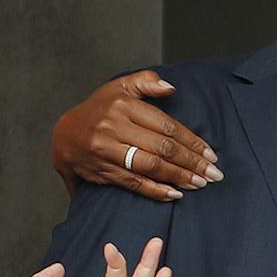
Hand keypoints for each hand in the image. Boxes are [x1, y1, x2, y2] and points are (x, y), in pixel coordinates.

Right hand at [50, 71, 220, 200]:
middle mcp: (114, 127)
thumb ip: (146, 82)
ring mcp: (107, 151)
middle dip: (191, 163)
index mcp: (123, 105)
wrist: (63, 136)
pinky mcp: (102, 171)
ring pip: (150, 166)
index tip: (210, 154)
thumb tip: (171, 88)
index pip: (166, 125)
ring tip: (199, 183)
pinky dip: (156, 190)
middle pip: (162, 148)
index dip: (191, 141)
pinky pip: (133, 183)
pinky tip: (174, 193)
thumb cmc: (98, 110)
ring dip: (178, 177)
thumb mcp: (119, 87)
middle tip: (213, 174)